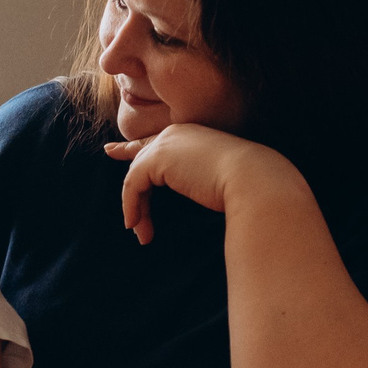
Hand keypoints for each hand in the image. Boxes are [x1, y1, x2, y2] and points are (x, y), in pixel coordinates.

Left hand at [104, 124, 303, 244]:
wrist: (254, 178)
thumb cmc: (248, 184)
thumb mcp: (218, 178)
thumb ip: (199, 179)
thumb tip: (199, 190)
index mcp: (192, 135)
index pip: (156, 142)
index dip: (133, 148)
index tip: (113, 150)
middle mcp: (176, 134)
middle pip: (142, 158)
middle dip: (128, 178)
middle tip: (119, 186)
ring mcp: (165, 144)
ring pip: (136, 176)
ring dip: (137, 208)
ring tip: (141, 233)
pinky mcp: (157, 159)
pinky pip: (133, 185)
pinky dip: (132, 206)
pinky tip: (137, 225)